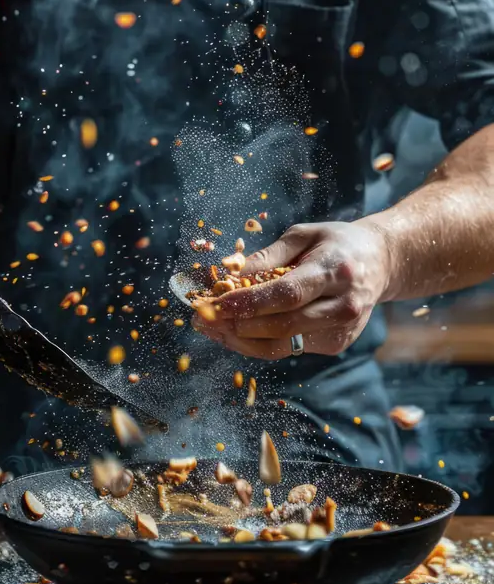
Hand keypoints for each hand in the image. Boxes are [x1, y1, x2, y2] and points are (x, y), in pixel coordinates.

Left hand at [191, 218, 390, 360]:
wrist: (381, 263)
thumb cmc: (337, 243)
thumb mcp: (304, 235)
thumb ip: (268, 256)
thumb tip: (228, 271)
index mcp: (335, 270)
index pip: (287, 293)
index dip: (249, 302)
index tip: (216, 303)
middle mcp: (342, 305)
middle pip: (283, 324)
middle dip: (237, 324)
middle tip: (203, 318)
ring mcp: (341, 330)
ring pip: (283, 345)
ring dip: (241, 340)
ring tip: (211, 329)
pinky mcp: (336, 345)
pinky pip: (289, 348)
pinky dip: (258, 342)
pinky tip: (236, 332)